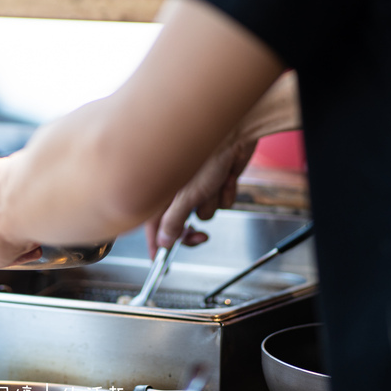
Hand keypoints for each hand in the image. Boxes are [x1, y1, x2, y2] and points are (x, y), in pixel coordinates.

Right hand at [144, 138, 255, 257]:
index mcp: (161, 188)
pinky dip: (227, 192)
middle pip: (180, 222)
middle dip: (191, 229)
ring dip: (213, 202)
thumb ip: (174, 221)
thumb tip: (164, 241)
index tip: (159, 260)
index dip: (156, 243)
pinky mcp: (219, 181)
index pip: (152, 223)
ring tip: (214, 182)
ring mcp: (199, 185)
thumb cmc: (207, 150)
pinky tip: (227, 177)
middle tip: (200, 237)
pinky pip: (223, 201)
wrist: (237, 130)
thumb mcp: (186, 194)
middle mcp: (178, 187)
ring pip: (206, 212)